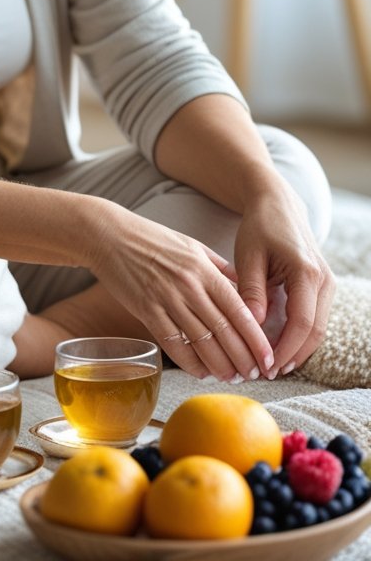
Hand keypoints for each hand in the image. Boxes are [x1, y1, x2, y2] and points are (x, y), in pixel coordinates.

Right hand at [91, 202, 274, 381]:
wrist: (110, 236)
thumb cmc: (153, 239)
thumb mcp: (192, 246)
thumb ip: (220, 268)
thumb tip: (245, 289)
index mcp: (203, 269)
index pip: (239, 310)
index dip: (257, 338)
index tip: (268, 357)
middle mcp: (188, 286)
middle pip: (224, 330)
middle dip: (244, 358)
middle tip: (256, 374)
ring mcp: (166, 300)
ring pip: (201, 341)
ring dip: (220, 365)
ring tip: (232, 377)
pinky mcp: (146, 311)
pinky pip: (173, 344)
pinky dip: (189, 362)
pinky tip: (201, 372)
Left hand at [233, 185, 334, 376]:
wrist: (277, 203)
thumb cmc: (259, 227)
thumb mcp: (248, 256)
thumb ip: (251, 291)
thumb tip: (253, 327)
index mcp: (306, 272)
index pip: (302, 323)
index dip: (285, 349)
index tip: (265, 366)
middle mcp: (324, 280)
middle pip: (315, 332)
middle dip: (292, 356)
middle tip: (266, 372)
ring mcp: (327, 283)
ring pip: (318, 329)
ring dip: (297, 349)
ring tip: (270, 364)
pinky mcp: (323, 286)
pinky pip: (315, 318)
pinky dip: (300, 336)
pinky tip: (279, 346)